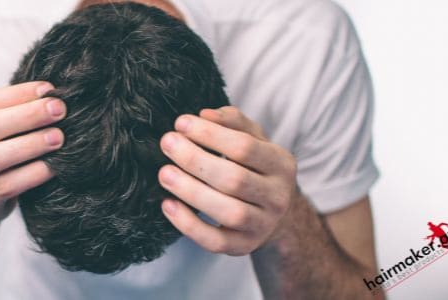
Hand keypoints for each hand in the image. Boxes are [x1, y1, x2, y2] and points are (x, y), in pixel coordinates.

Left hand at [158, 106, 297, 255]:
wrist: (273, 214)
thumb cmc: (255, 169)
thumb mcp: (254, 140)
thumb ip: (233, 122)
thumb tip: (205, 115)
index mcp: (282, 164)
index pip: (245, 147)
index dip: (210, 134)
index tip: (181, 123)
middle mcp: (278, 197)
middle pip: (235, 179)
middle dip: (196, 160)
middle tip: (167, 143)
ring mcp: (263, 225)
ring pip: (228, 212)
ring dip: (191, 191)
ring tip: (165, 173)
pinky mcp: (244, 247)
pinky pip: (215, 241)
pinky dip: (189, 225)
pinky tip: (168, 204)